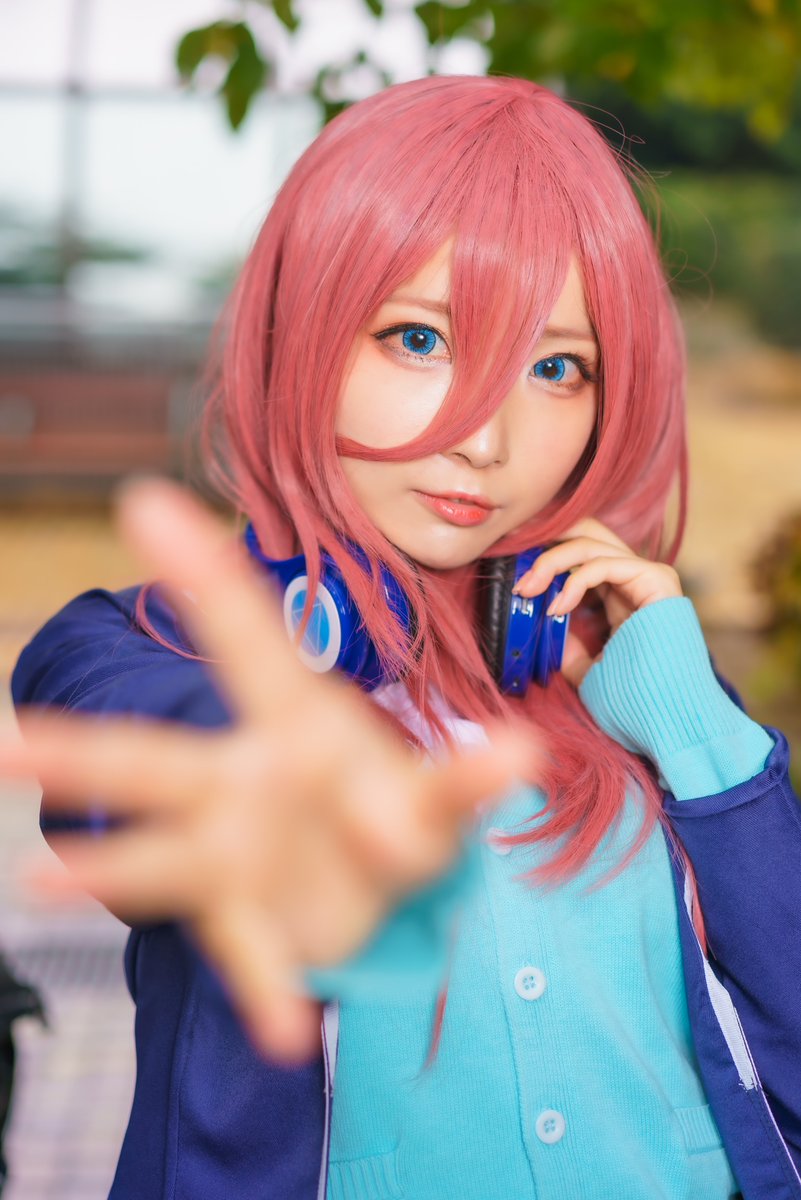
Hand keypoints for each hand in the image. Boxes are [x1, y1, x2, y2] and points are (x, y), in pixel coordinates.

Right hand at [2, 480, 539, 1060]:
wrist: (386, 888)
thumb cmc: (398, 812)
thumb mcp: (438, 798)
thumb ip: (466, 780)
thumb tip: (522, 757)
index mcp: (293, 721)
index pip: (245, 637)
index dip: (199, 574)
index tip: (141, 501)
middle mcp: (244, 780)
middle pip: (156, 763)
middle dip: (84, 754)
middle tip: (7, 745)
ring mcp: (238, 853)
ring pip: (159, 856)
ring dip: (104, 871)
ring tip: (40, 887)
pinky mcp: (255, 920)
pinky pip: (252, 957)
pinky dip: (272, 990)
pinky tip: (289, 1032)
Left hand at [512, 517, 683, 687]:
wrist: (665, 716)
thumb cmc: (633, 699)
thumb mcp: (588, 670)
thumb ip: (570, 648)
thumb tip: (547, 627)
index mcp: (620, 593)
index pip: (580, 552)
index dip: (544, 552)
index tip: (510, 564)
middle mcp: (634, 578)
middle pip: (585, 532)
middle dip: (545, 537)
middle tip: (512, 551)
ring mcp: (648, 576)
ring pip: (589, 544)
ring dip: (550, 562)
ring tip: (526, 589)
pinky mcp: (656, 579)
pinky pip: (604, 565)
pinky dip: (573, 582)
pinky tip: (557, 608)